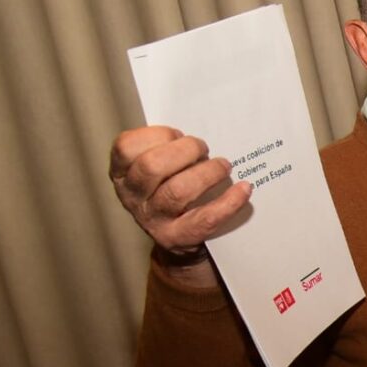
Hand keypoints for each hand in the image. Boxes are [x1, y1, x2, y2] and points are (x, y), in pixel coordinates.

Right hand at [108, 126, 252, 285]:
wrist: (178, 240)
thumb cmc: (171, 190)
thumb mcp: (159, 168)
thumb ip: (168, 149)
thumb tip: (206, 125)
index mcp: (122, 173)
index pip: (126, 146)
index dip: (156, 135)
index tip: (177, 135)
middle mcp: (132, 197)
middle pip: (152, 166)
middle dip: (185, 150)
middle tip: (203, 149)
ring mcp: (153, 220)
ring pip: (177, 191)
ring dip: (207, 173)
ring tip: (223, 166)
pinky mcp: (178, 238)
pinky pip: (206, 218)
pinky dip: (229, 201)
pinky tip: (243, 189)